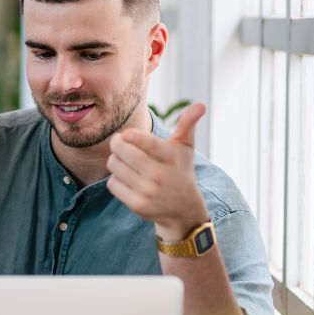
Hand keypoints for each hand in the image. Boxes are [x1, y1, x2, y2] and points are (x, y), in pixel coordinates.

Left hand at [107, 102, 211, 241]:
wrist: (184, 209)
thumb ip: (188, 124)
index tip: (126, 134)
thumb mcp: (186, 147)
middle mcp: (160, 175)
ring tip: (123, 160)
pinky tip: (126, 178)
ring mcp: (148, 192)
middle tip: (119, 142)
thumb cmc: (180, 170)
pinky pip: (113, 184)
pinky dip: (116, 179)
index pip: (147, 143)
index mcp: (171, 157)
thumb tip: (201, 105)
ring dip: (115, 160)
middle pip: (123, 151)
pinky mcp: (138, 205)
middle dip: (117, 143)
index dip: (132, 136)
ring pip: (115, 166)